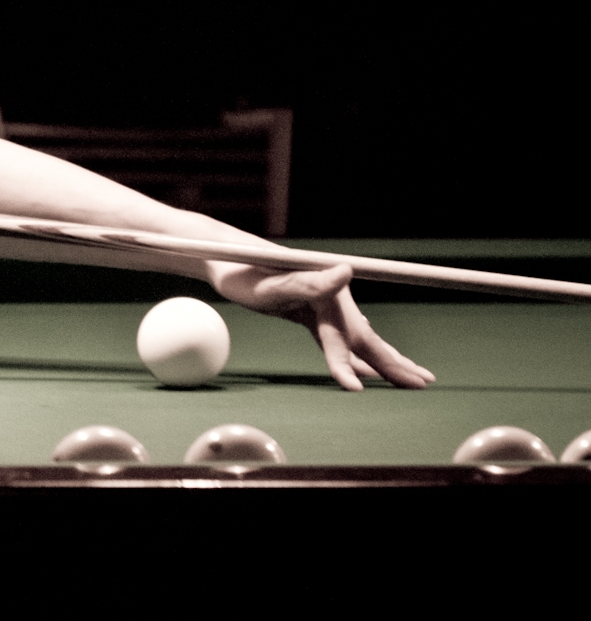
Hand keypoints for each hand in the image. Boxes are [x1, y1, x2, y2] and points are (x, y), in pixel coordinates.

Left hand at [212, 261, 435, 390]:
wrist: (223, 256)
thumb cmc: (242, 271)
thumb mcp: (270, 283)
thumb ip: (307, 283)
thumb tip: (345, 271)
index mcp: (325, 291)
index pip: (346, 335)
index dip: (354, 363)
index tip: (359, 389)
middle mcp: (329, 295)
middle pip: (364, 337)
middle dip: (393, 363)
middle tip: (424, 383)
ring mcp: (321, 303)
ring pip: (356, 338)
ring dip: (383, 359)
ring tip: (411, 377)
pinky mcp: (309, 309)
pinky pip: (337, 337)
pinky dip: (353, 355)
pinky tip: (367, 369)